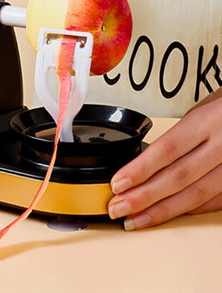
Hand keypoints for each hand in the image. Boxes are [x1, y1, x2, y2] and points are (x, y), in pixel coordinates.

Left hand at [108, 87, 221, 229]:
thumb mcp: (200, 111)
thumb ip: (177, 135)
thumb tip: (143, 160)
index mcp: (207, 122)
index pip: (167, 150)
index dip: (140, 170)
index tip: (118, 183)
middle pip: (177, 177)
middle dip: (143, 197)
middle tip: (117, 207)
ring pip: (195, 195)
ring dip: (160, 211)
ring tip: (134, 219)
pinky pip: (212, 202)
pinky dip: (186, 210)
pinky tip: (164, 215)